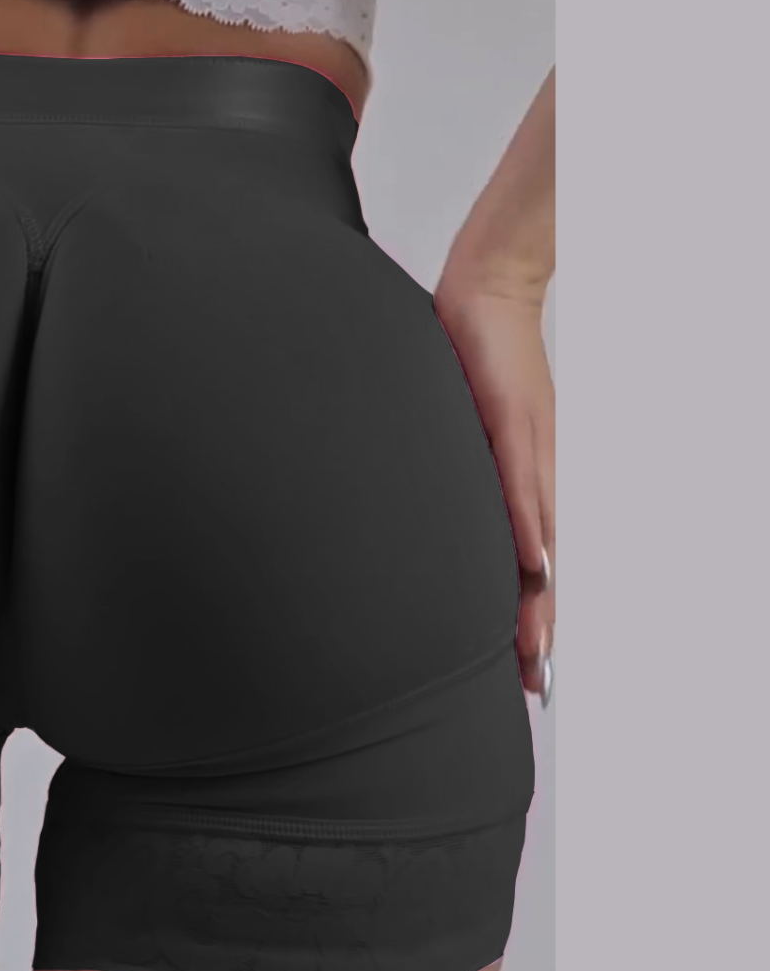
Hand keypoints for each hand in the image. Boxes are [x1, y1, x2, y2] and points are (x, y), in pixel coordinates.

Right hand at [434, 280, 554, 701]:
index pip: (527, 559)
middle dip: (537, 628)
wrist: (487, 287)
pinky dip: (529, 527)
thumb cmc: (472, 353)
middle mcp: (533, 471)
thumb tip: (430, 509)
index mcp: (518, 476)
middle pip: (540, 565)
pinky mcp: (511, 418)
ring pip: (538, 537)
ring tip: (538, 647)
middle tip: (536, 683)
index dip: (529, 616)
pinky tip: (535, 565)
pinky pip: (521, 482)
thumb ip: (460, 467)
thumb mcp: (463, 423)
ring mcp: (527, 447)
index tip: (527, 666)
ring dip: (539, 598)